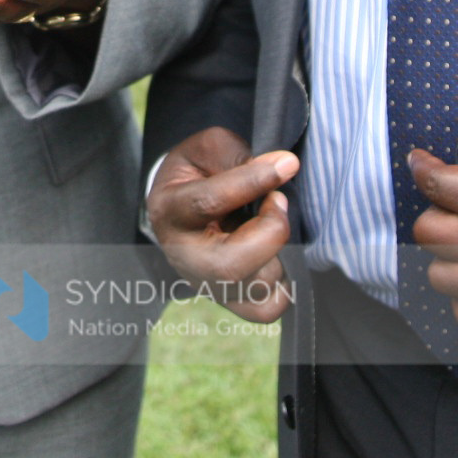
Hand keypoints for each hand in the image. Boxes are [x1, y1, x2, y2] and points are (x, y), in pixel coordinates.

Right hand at [147, 128, 298, 323]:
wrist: (184, 206)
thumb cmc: (197, 173)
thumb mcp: (207, 149)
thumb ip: (239, 156)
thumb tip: (282, 168)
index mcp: (170, 211)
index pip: (208, 203)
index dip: (253, 182)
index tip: (286, 165)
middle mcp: (183, 256)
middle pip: (229, 267)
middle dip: (270, 233)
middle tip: (278, 202)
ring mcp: (206, 285)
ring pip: (255, 286)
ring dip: (278, 250)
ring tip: (271, 223)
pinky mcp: (230, 302)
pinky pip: (267, 308)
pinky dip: (283, 282)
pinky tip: (276, 253)